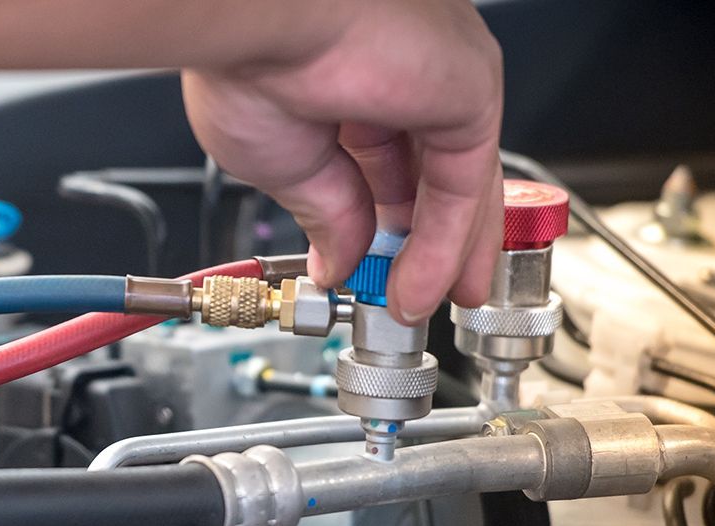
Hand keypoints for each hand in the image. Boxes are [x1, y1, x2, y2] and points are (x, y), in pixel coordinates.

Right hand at [181, 0, 503, 323]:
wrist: (256, 22)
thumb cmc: (248, 58)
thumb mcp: (282, 163)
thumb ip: (325, 212)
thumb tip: (335, 261)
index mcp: (350, 77)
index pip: (384, 164)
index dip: (380, 225)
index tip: (368, 271)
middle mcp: (402, 71)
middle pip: (430, 176)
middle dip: (422, 248)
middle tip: (406, 300)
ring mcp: (439, 79)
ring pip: (454, 185)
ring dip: (438, 258)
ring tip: (412, 309)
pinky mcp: (466, 93)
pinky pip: (461, 188)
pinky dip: (441, 247)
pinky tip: (414, 287)